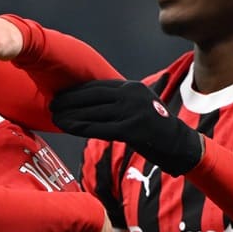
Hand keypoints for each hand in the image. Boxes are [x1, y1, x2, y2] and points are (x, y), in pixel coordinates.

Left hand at [51, 79, 203, 175]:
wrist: (180, 145)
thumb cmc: (156, 129)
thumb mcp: (139, 106)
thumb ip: (119, 101)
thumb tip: (92, 103)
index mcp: (132, 87)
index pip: (98, 86)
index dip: (76, 91)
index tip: (60, 96)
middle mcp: (132, 96)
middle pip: (92, 97)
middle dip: (69, 101)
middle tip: (52, 106)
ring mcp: (132, 112)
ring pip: (93, 113)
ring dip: (70, 115)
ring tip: (55, 118)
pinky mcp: (132, 130)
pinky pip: (99, 128)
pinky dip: (80, 128)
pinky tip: (67, 128)